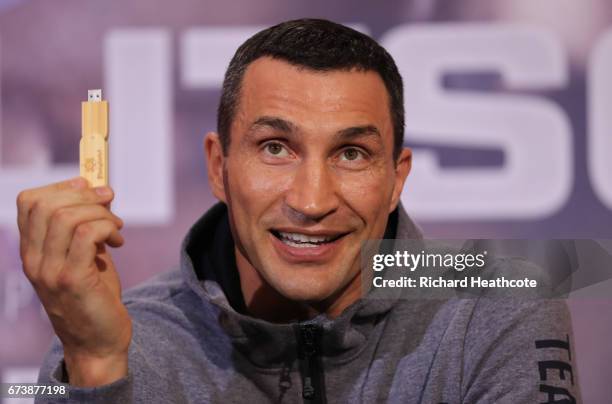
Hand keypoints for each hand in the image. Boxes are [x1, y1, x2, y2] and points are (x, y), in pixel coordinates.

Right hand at [16, 176, 130, 386]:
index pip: (28, 202)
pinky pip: (87, 234)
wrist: (98, 342)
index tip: (87, 186)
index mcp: (31, 251)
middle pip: (47, 203)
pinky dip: (107, 227)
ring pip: (67, 216)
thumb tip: (99, 191)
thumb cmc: (94, 297)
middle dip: (84, 193)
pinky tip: (117, 240)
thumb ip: (84, 227)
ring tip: (116, 226)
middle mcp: (33, 260)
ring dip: (100, 212)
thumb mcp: (84, 256)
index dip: (60, 186)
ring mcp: (50, 271)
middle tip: (110, 201)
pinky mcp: (73, 280)